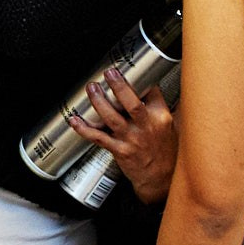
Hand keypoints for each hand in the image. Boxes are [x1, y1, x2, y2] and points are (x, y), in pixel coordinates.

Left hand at [69, 69, 176, 204]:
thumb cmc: (163, 148)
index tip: (127, 68)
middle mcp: (146, 127)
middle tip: (109, 73)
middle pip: (132, 104)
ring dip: (99, 102)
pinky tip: (75, 120)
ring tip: (92, 88)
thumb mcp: (168, 124)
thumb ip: (156, 105)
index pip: (152, 93)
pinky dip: (84, 129)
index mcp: (160, 118)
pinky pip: (99, 138)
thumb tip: (144, 83)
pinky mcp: (120, 151)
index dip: (140, 79)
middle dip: (119, 87)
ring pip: (112, 118)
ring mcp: (132, 139)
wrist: (160, 177)